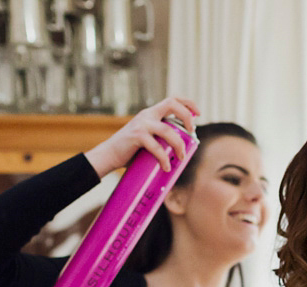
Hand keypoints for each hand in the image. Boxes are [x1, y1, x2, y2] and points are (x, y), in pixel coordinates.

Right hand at [84, 96, 199, 178]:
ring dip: (179, 145)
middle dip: (187, 116)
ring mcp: (141, 124)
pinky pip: (156, 147)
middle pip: (172, 104)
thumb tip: (182, 152)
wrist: (109, 155)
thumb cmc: (131, 150)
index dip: (188, 103)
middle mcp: (147, 114)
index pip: (172, 99)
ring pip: (168, 130)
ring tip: (181, 158)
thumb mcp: (148, 139)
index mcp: (151, 113)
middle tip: (192, 132)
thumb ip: (161, 139)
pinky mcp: (137, 136)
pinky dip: (163, 158)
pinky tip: (166, 167)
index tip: (198, 113)